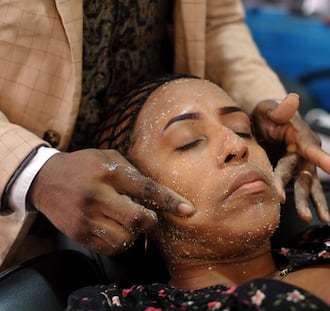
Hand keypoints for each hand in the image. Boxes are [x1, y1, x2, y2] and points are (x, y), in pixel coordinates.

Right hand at [28, 149, 193, 254]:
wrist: (45, 179)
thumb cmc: (85, 166)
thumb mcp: (109, 157)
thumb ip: (134, 172)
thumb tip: (161, 191)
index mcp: (109, 172)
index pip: (147, 189)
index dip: (170, 201)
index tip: (188, 210)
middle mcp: (97, 195)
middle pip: (138, 219)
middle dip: (151, 220)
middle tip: (149, 216)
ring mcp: (86, 217)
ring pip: (126, 237)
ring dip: (134, 233)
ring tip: (126, 220)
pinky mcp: (79, 234)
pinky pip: (111, 247)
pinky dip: (121, 241)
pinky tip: (115, 228)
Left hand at [252, 94, 329, 222]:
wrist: (264, 121)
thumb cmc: (267, 113)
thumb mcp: (268, 108)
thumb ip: (280, 109)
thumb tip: (293, 98)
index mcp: (301, 135)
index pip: (312, 148)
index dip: (323, 159)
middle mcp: (306, 152)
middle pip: (303, 174)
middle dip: (302, 194)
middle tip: (302, 214)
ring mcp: (302, 165)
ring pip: (307, 186)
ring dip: (308, 203)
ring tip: (310, 219)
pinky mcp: (296, 174)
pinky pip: (303, 190)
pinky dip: (307, 203)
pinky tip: (312, 218)